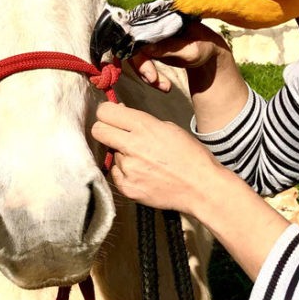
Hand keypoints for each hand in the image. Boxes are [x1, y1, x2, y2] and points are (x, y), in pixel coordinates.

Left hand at [91, 100, 225, 213]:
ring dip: (121, 154)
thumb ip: (141, 122)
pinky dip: (125, 172)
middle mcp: (132, 146)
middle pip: (97, 130)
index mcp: (143, 126)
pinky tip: (143, 173)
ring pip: (110, 154)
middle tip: (116, 135)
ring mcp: (128, 169)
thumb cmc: (189, 155)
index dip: (107, 113)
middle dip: (104, 130)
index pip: (104, 112)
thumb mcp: (168, 128)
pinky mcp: (127, 187)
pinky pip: (116, 174)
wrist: (200, 187)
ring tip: (143, 160)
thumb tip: (120, 114)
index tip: (111, 116)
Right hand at [129, 20, 231, 92]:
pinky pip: (141, 62)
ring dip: (145, 73)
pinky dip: (149, 75)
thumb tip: (146, 47)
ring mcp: (149, 35)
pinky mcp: (148, 47)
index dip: (137, 43)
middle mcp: (152, 22)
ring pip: (135, 54)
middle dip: (141, 64)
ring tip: (166, 87)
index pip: (140, 25)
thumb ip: (170, 48)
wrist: (209, 53)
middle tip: (153, 80)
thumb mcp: (192, 50)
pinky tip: (164, 86)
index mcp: (163, 15)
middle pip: (133, 41)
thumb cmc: (204, 47)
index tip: (146, 60)